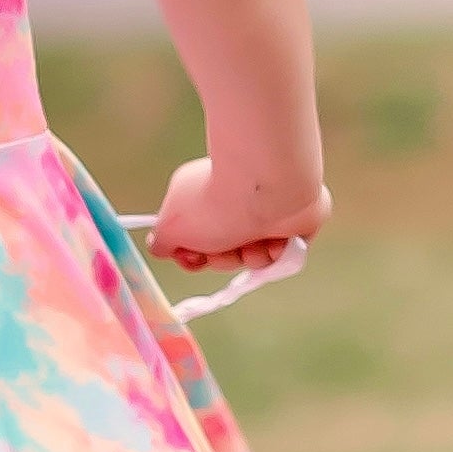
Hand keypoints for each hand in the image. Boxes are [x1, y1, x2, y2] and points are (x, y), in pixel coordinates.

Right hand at [147, 156, 329, 273]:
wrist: (268, 192)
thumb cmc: (215, 204)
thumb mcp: (171, 227)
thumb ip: (161, 242)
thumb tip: (160, 247)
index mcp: (201, 197)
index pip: (195, 237)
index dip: (191, 255)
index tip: (192, 259)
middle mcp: (232, 204)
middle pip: (223, 251)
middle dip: (221, 259)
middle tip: (221, 249)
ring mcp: (262, 213)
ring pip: (251, 256)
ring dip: (248, 257)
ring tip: (250, 243)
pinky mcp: (291, 223)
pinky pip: (280, 254)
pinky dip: (275, 254)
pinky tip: (272, 240)